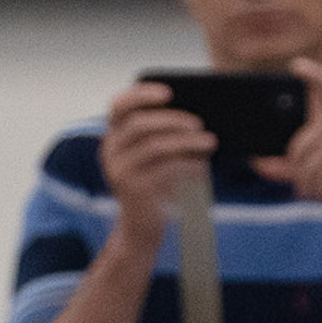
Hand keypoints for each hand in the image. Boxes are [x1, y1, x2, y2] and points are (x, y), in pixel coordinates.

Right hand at [100, 81, 216, 251]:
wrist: (141, 230)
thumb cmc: (154, 189)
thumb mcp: (155, 160)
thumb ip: (163, 137)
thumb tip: (193, 119)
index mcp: (113, 138)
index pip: (119, 106)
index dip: (141, 95)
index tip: (168, 92)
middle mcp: (111, 152)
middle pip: (140, 124)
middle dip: (172, 120)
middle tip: (198, 122)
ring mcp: (120, 171)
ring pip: (155, 145)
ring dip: (186, 141)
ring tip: (210, 141)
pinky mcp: (135, 190)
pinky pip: (166, 170)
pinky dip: (188, 164)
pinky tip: (203, 165)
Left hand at [254, 57, 321, 256]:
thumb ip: (299, 168)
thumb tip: (261, 164)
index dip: (318, 79)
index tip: (297, 66)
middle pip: (321, 130)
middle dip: (298, 152)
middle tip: (293, 175)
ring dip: (307, 174)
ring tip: (306, 190)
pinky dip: (318, 186)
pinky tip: (321, 196)